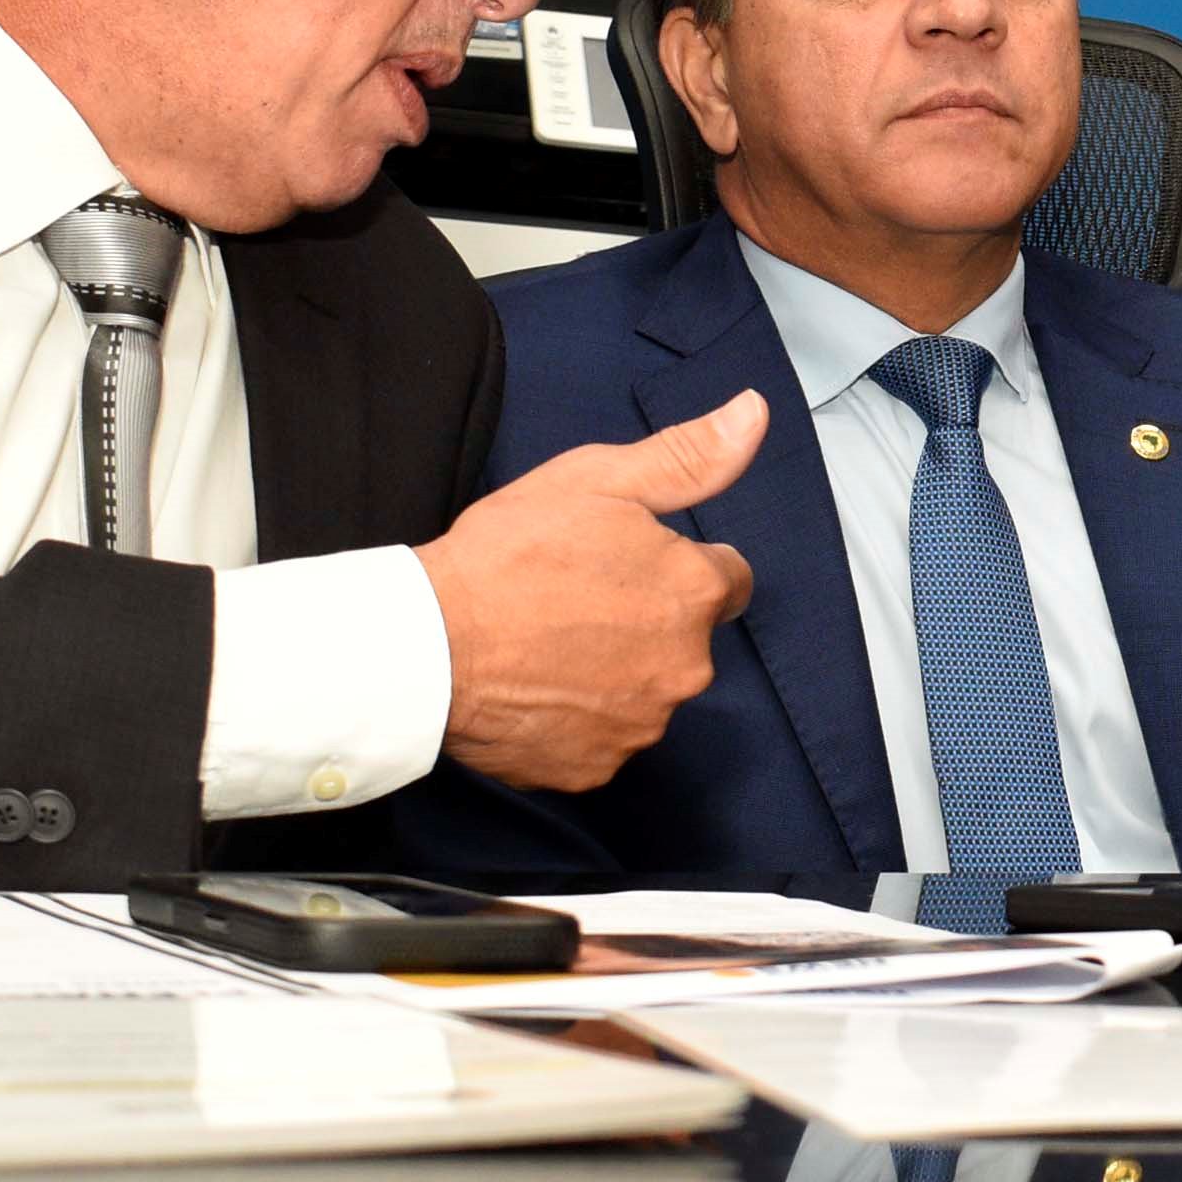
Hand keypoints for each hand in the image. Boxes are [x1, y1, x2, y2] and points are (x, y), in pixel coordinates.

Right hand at [415, 395, 763, 790]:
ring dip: (615, 670)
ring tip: (549, 641)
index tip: (625, 560)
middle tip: (575, 597)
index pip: (727, 578)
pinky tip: (536, 685)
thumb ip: (688, 456)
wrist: (427, 644)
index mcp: (694, 593)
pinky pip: (603, 737)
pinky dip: (579, 716)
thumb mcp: (599, 480)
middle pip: (686, 638)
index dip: (676, 563)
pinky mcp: (597, 768)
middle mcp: (685, 668)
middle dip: (647, 618)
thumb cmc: (509, 554)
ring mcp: (641, 725)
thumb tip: (754, 413)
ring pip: (646, 689)